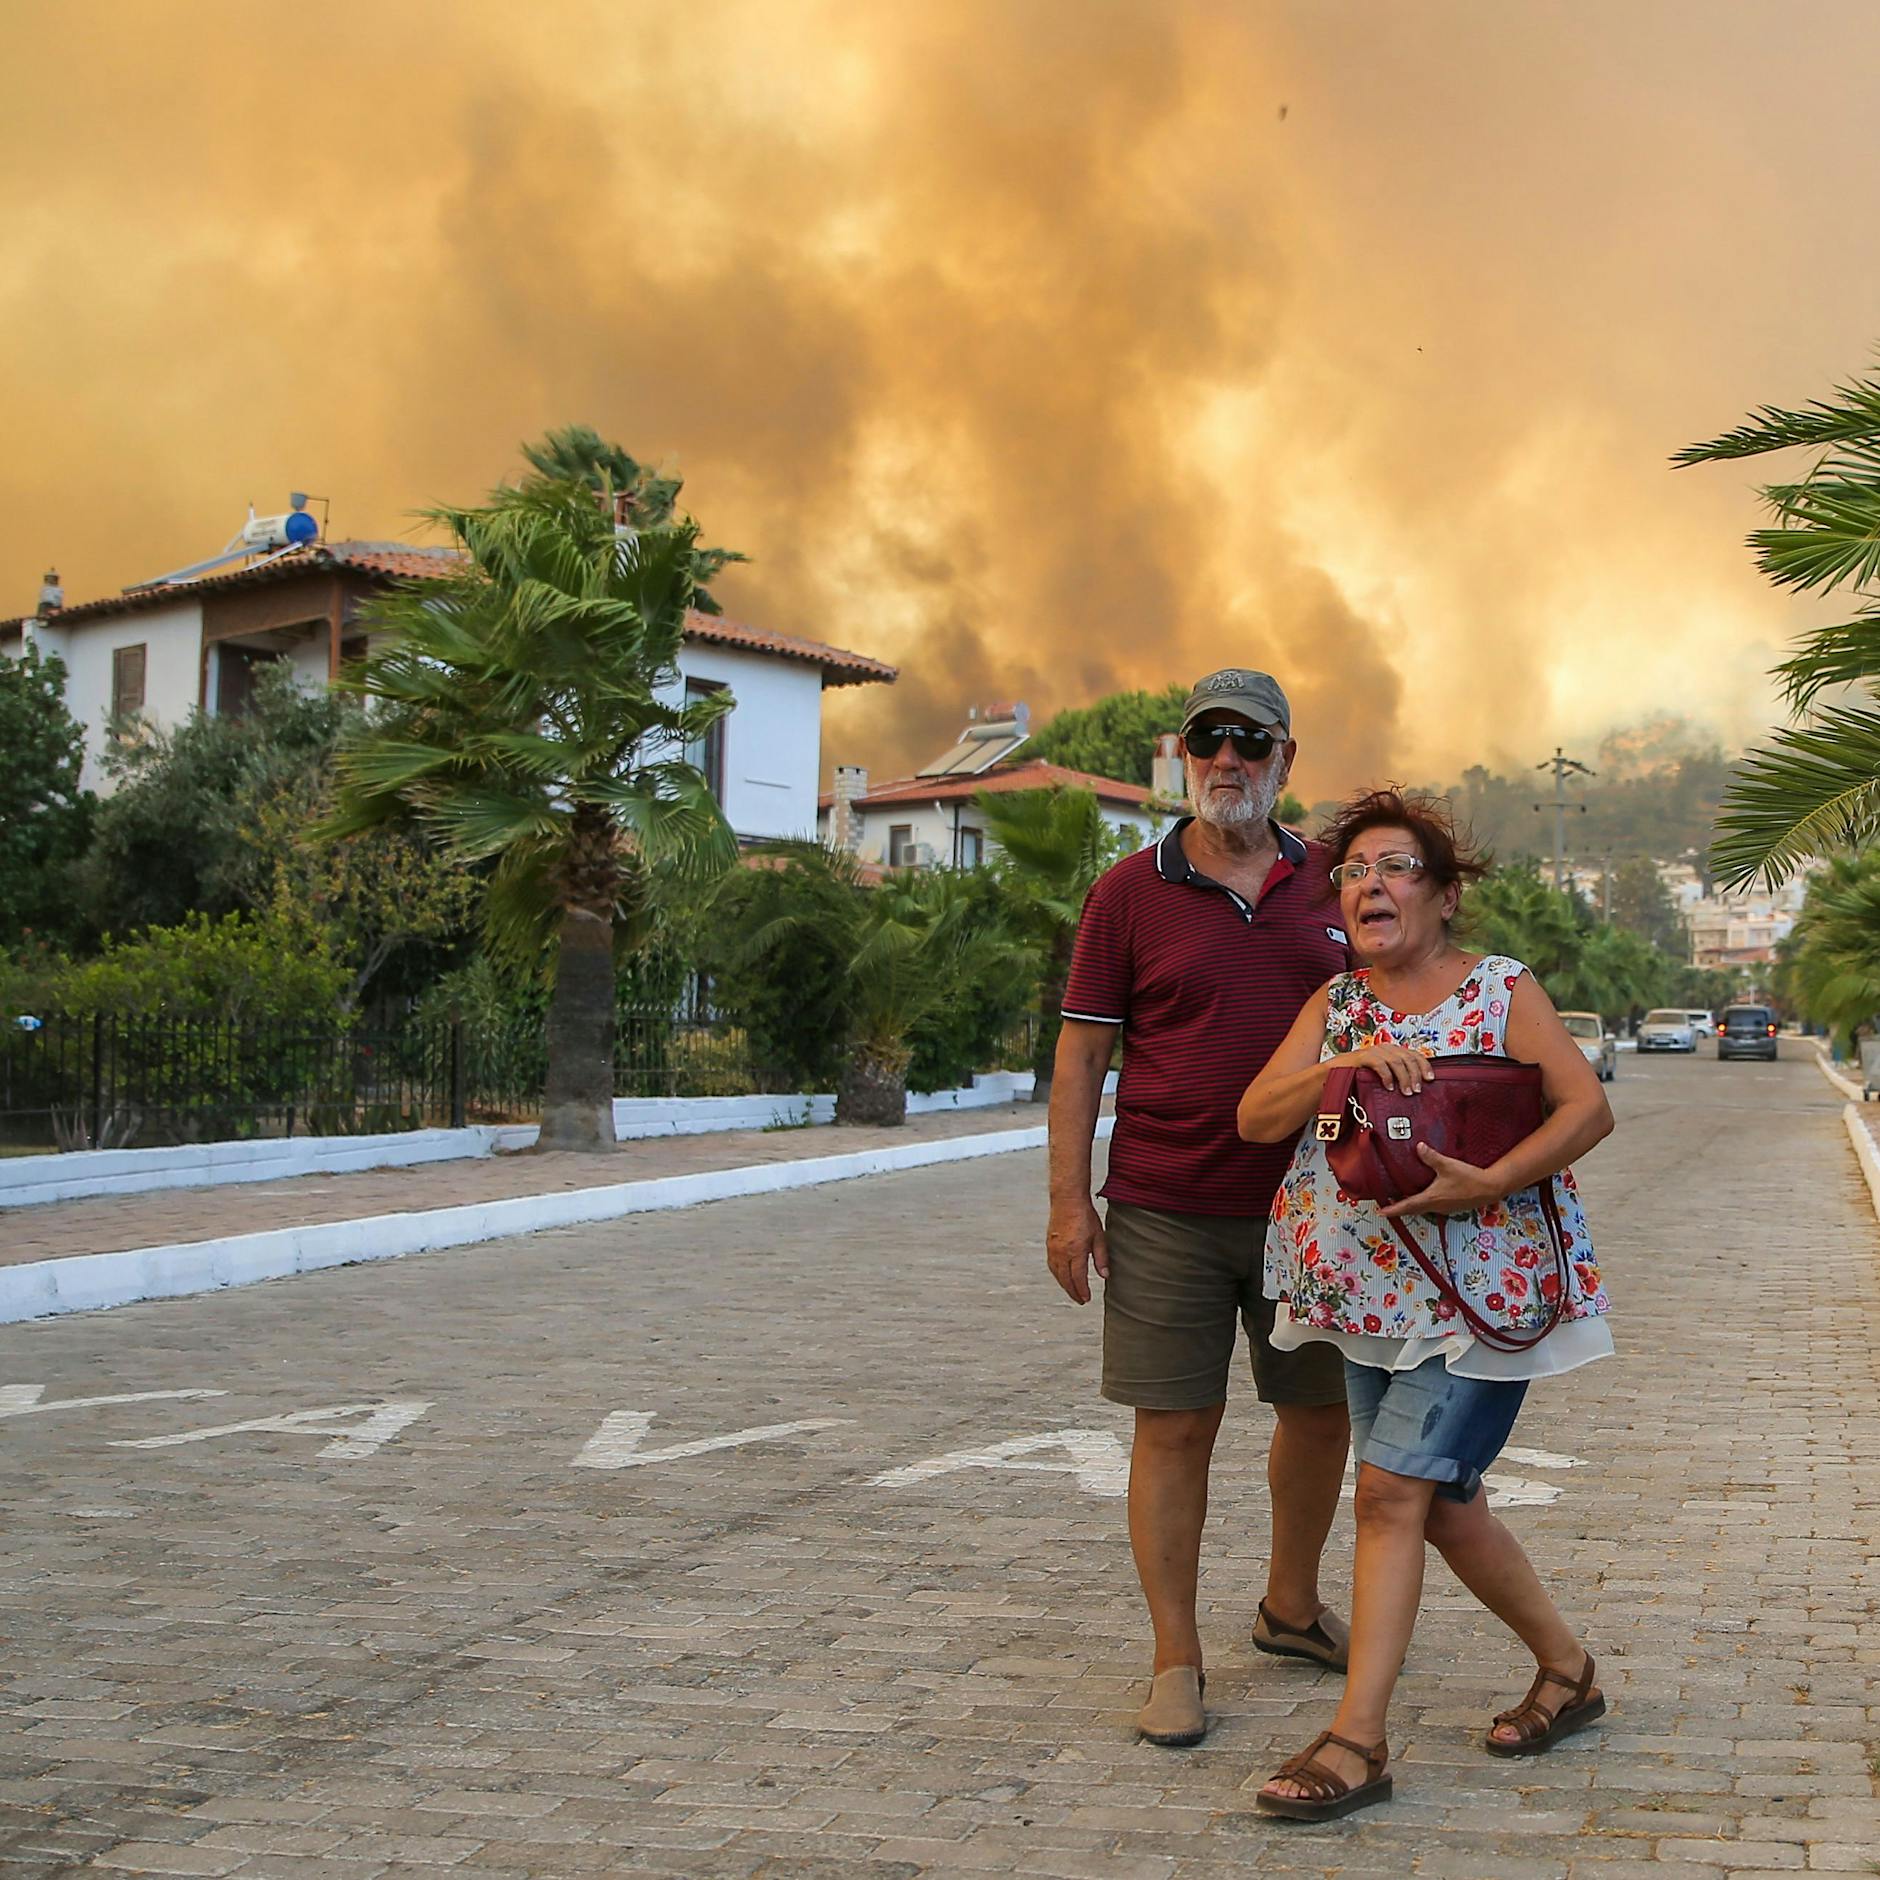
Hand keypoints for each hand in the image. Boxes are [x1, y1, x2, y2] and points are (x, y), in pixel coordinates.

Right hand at [1047, 1197, 1108, 1304]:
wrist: (1067, 1199)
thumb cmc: (1085, 1215)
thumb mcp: (1099, 1237)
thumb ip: (1101, 1257)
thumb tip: (1105, 1275)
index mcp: (1075, 1251)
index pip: (1078, 1278)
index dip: (1082, 1291)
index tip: (1086, 1299)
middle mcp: (1061, 1252)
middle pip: (1065, 1279)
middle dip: (1073, 1292)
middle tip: (1080, 1300)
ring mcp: (1053, 1248)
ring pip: (1057, 1273)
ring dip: (1064, 1284)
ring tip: (1072, 1291)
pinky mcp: (1049, 1244)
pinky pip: (1052, 1265)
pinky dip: (1057, 1274)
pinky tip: (1062, 1276)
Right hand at [1344, 1042, 1436, 1094]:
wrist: (1331, 1076)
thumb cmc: (1356, 1079)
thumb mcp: (1381, 1078)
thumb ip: (1396, 1078)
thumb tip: (1415, 1088)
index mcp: (1391, 1052)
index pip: (1414, 1054)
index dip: (1424, 1065)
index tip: (1430, 1079)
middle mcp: (1384, 1049)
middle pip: (1408, 1057)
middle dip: (1415, 1074)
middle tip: (1417, 1090)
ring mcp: (1373, 1051)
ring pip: (1396, 1061)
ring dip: (1404, 1077)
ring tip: (1406, 1092)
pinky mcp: (1362, 1057)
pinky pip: (1380, 1064)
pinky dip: (1387, 1076)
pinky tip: (1389, 1087)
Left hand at [1380, 1142, 1503, 1218]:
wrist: (1490, 1188)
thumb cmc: (1468, 1178)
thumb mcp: (1448, 1165)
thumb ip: (1431, 1157)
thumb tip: (1418, 1147)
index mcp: (1431, 1198)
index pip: (1408, 1205)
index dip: (1393, 1209)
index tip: (1381, 1211)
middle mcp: (1436, 1206)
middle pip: (1413, 1210)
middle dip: (1400, 1209)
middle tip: (1387, 1207)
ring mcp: (1445, 1208)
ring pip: (1423, 1209)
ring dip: (1412, 1207)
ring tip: (1401, 1202)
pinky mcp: (1452, 1207)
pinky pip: (1433, 1207)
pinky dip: (1424, 1204)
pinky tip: (1424, 1197)